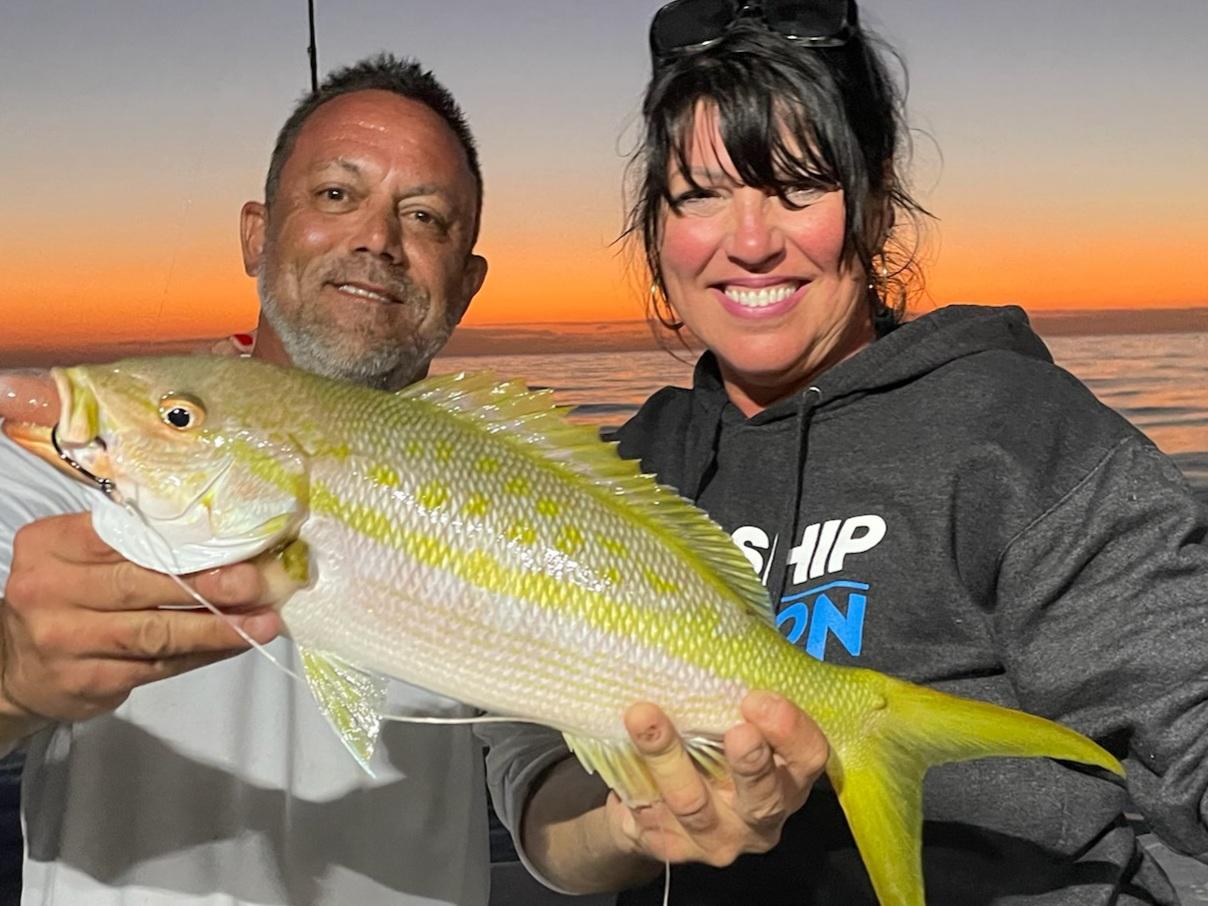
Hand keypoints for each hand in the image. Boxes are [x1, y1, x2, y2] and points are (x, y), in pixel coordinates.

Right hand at [0, 513, 281, 729]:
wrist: (13, 665)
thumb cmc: (64, 595)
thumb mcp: (76, 555)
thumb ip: (128, 542)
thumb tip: (215, 537)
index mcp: (50, 546)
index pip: (121, 536)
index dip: (180, 542)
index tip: (230, 541)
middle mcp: (50, 592)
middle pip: (141, 585)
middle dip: (207, 585)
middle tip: (256, 583)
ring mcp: (68, 641)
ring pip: (156, 632)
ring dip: (217, 627)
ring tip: (263, 621)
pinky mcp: (90, 681)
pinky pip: (159, 665)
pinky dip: (203, 653)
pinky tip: (236, 643)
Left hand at [606, 692, 827, 867]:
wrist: (654, 805)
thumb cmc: (706, 748)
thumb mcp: (730, 723)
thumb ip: (735, 697)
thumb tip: (720, 631)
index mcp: (787, 778)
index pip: (808, 758)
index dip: (790, 731)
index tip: (757, 698)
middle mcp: (761, 817)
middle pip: (763, 797)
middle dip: (751, 764)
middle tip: (737, 732)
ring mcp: (718, 839)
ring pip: (694, 804)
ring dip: (667, 757)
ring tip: (643, 716)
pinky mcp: (674, 849)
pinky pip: (652, 815)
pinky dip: (635, 780)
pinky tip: (620, 750)